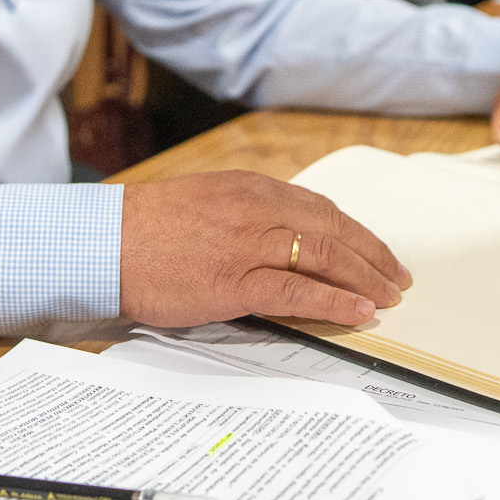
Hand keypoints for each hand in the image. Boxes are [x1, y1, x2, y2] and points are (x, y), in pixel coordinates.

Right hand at [119, 170, 411, 328]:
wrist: (103, 244)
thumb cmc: (144, 229)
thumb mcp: (205, 203)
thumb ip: (245, 214)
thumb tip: (279, 237)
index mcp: (250, 187)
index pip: (319, 207)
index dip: (355, 232)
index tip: (375, 250)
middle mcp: (256, 208)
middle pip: (332, 229)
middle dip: (371, 255)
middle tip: (396, 277)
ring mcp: (247, 243)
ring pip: (323, 256)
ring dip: (363, 278)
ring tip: (387, 297)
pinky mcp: (234, 280)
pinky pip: (296, 291)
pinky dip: (332, 301)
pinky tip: (355, 312)